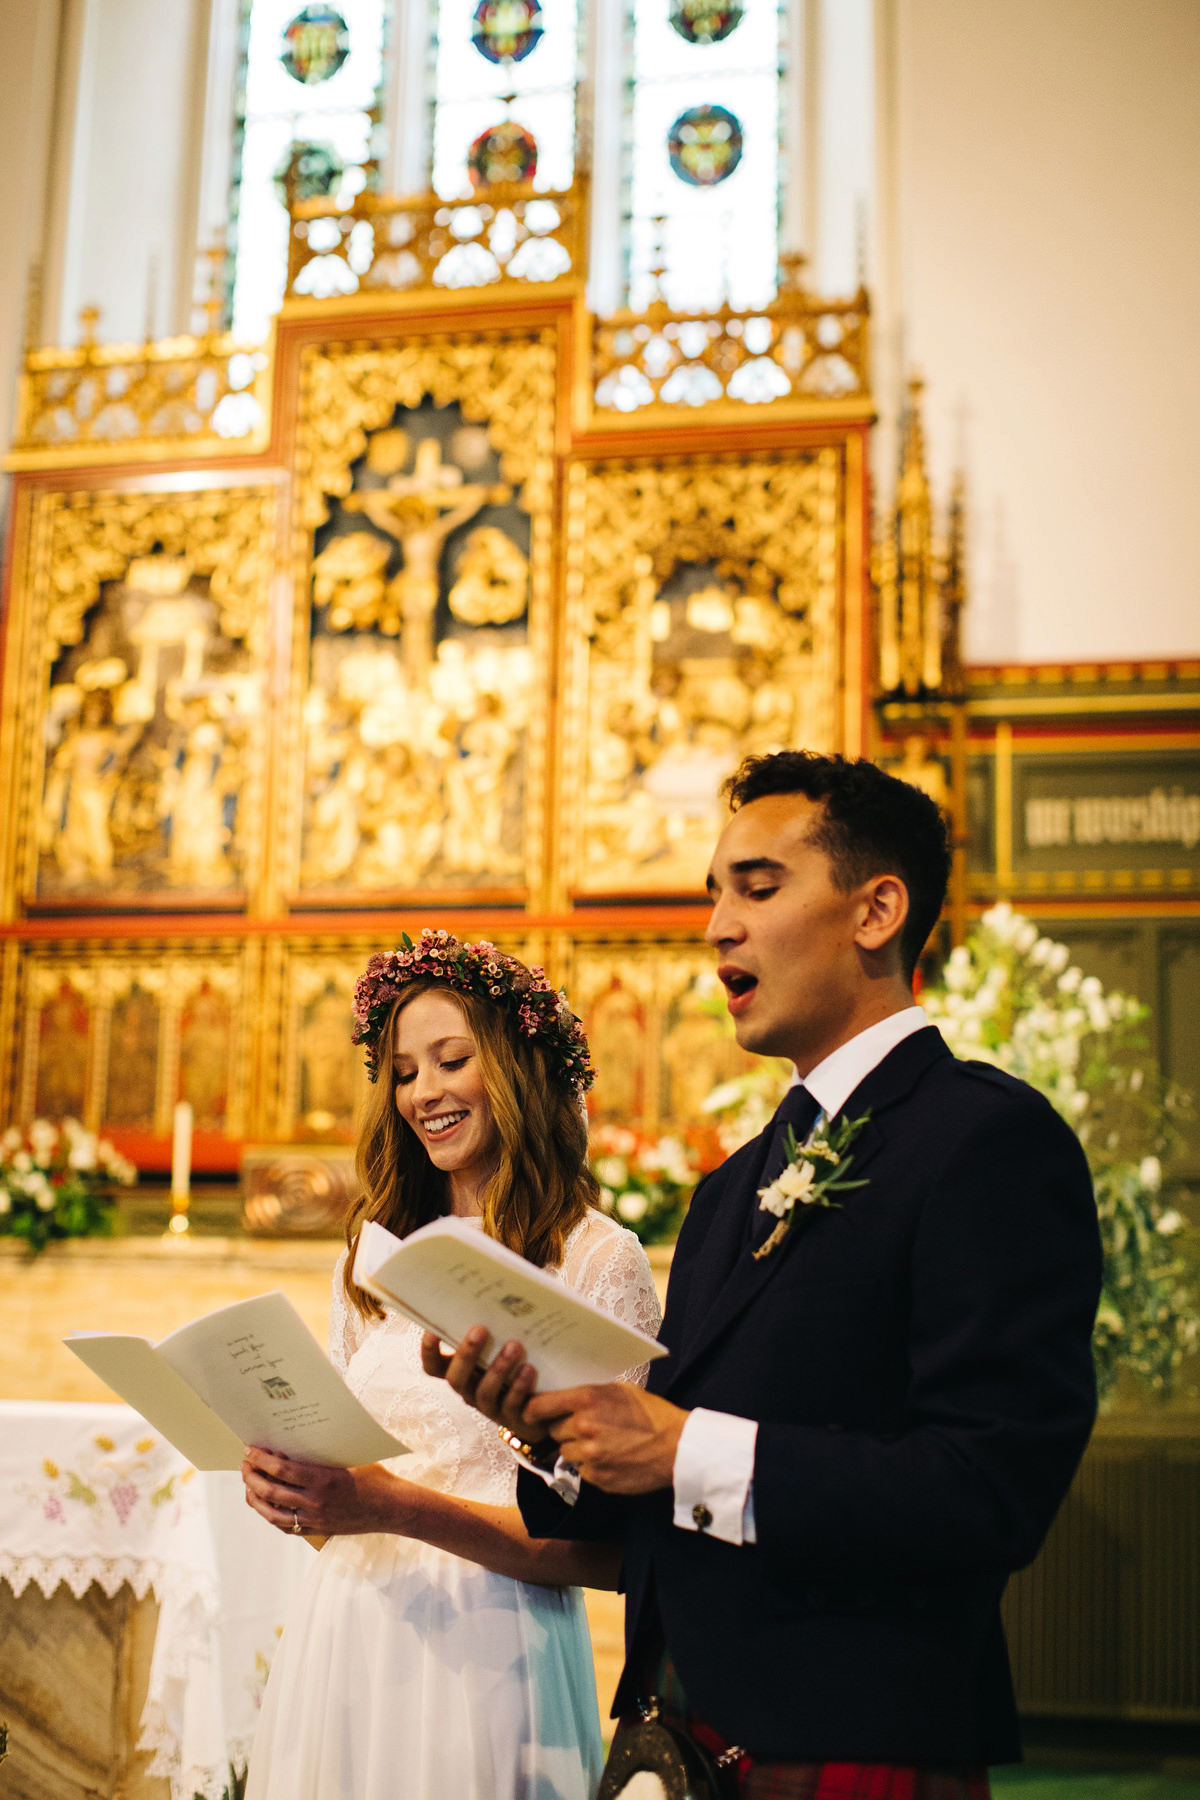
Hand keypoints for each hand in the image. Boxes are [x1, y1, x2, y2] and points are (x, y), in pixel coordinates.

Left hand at [240, 1448, 412, 1537]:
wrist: (391, 1508)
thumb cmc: (374, 1477)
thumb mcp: (349, 1458)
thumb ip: (322, 1454)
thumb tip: (296, 1440)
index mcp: (324, 1479)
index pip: (282, 1469)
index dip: (262, 1459)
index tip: (250, 1450)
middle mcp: (316, 1501)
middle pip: (271, 1491)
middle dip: (251, 1477)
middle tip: (244, 1465)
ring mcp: (315, 1519)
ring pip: (272, 1513)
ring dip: (255, 1498)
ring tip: (248, 1485)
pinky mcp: (318, 1530)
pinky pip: (285, 1526)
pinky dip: (270, 1515)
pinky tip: (264, 1505)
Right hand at [421, 1327, 546, 1441]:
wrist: (547, 1402)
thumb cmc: (519, 1358)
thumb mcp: (502, 1341)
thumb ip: (494, 1322)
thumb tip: (498, 1284)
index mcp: (461, 1370)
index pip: (434, 1366)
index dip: (428, 1351)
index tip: (433, 1330)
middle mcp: (470, 1390)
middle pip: (456, 1379)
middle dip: (466, 1354)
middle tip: (480, 1329)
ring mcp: (490, 1407)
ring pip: (484, 1392)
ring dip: (498, 1368)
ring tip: (514, 1346)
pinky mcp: (515, 1418)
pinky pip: (512, 1404)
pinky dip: (519, 1386)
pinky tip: (529, 1368)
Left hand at [526, 1383, 687, 1494]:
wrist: (676, 1447)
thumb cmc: (651, 1414)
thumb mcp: (619, 1390)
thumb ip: (589, 1393)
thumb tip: (563, 1397)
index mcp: (586, 1399)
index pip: (538, 1406)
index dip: (532, 1411)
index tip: (532, 1413)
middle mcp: (582, 1426)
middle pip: (552, 1430)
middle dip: (564, 1428)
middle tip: (585, 1427)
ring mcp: (588, 1455)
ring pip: (565, 1452)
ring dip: (576, 1448)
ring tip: (602, 1442)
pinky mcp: (596, 1477)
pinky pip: (581, 1470)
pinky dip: (591, 1465)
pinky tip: (611, 1457)